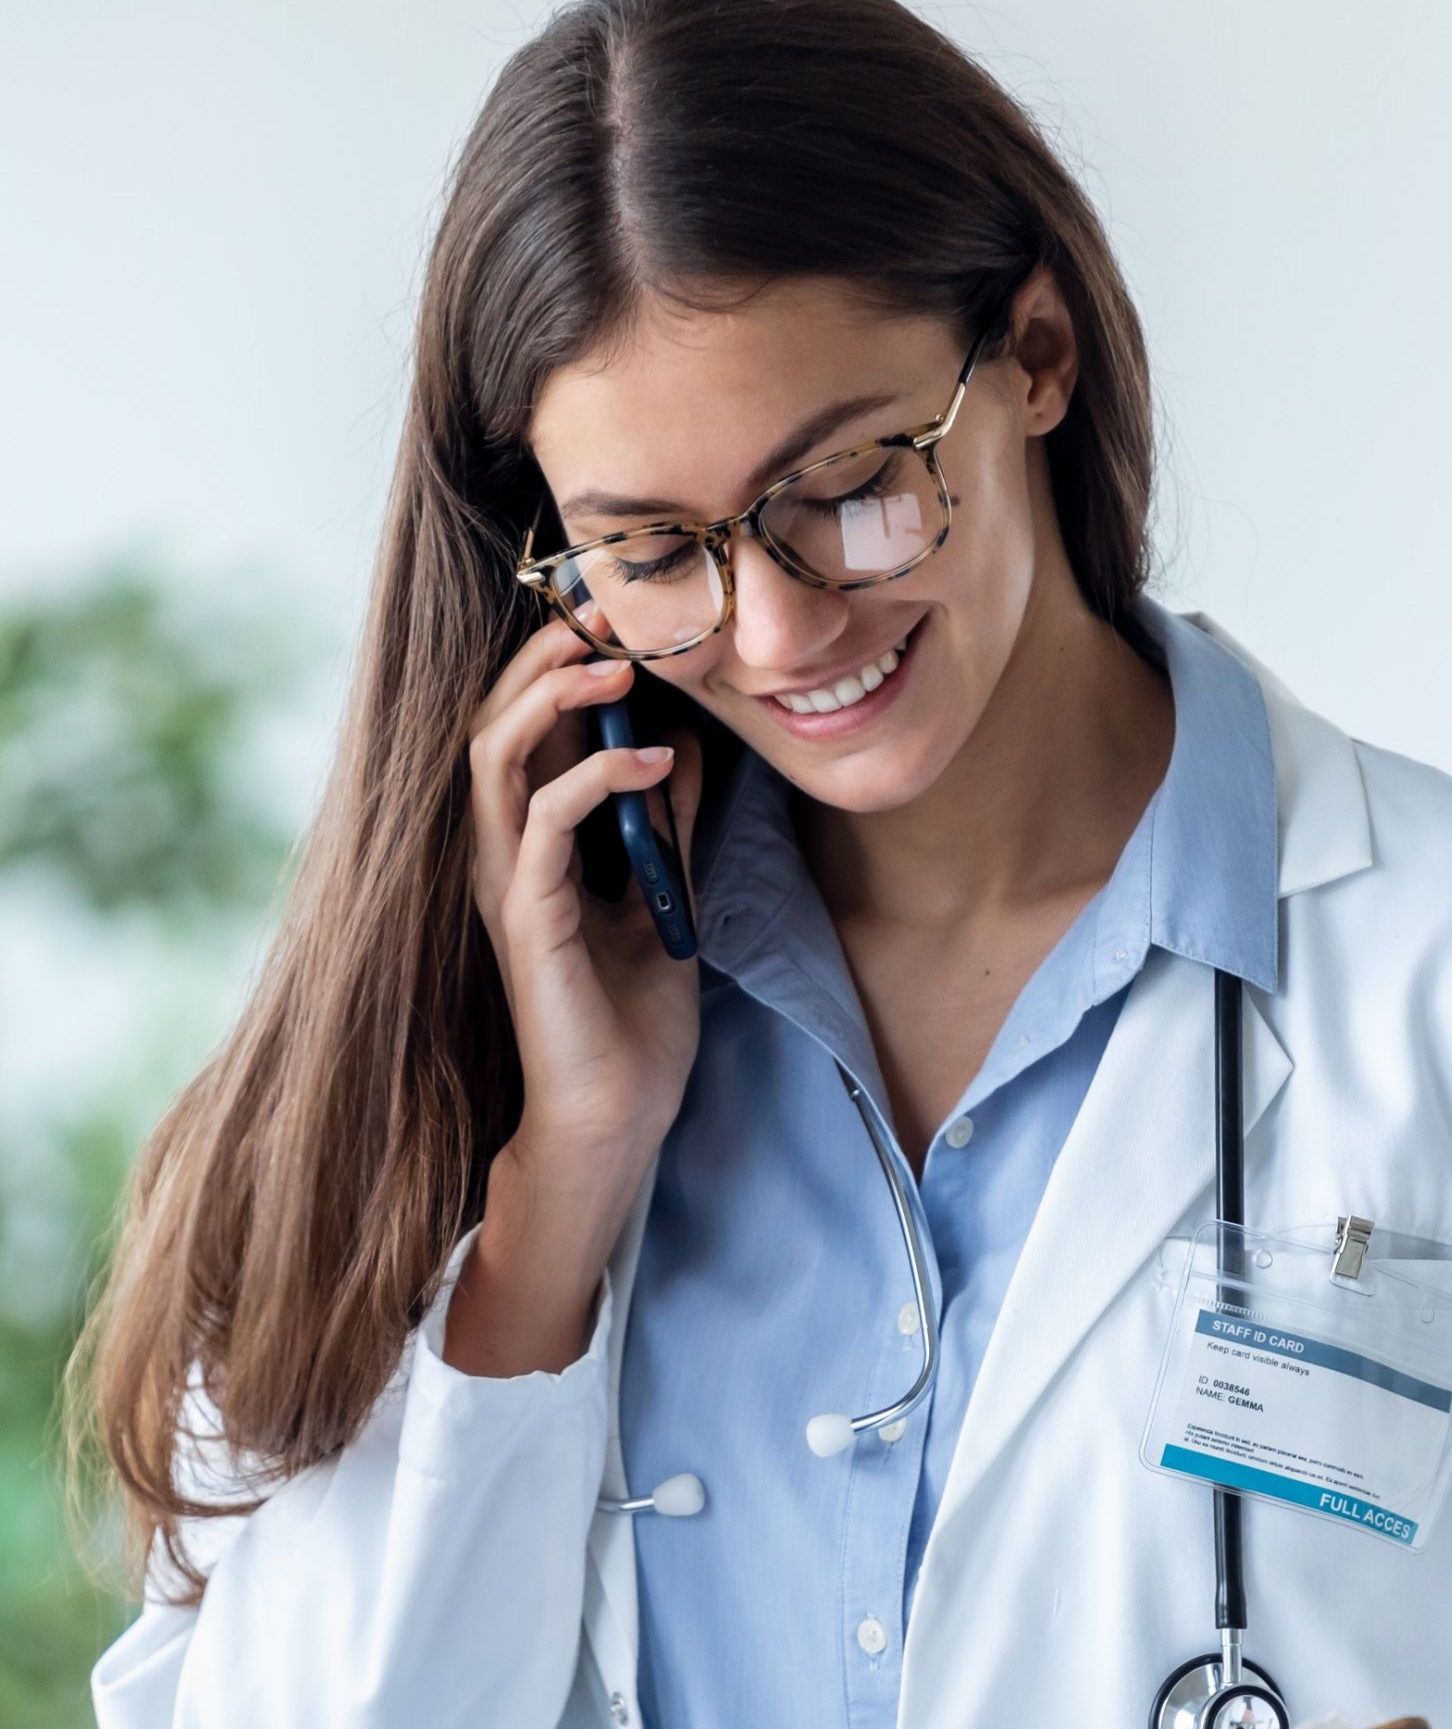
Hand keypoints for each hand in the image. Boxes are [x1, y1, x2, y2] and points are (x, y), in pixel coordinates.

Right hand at [446, 604, 704, 1376]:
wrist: (616, 1118)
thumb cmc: (632, 1022)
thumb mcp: (663, 898)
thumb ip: (660, 826)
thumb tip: (681, 745)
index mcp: (529, 842)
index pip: (524, 724)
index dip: (559, 661)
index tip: (621, 614)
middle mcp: (502, 852)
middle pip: (492, 718)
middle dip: (543, 654)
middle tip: (608, 610)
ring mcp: (507, 884)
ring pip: (494, 755)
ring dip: (553, 698)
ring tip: (618, 666)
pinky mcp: (527, 921)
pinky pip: (542, 826)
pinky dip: (595, 783)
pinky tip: (656, 763)